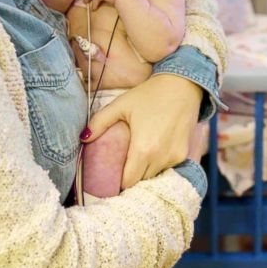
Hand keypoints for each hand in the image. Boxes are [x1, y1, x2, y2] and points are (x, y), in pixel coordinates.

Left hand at [87, 74, 202, 188]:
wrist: (182, 85)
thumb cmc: (149, 95)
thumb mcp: (121, 105)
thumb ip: (100, 122)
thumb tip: (83, 138)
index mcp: (143, 149)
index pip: (128, 181)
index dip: (118, 181)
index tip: (112, 176)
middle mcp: (160, 158)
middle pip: (141, 180)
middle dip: (132, 176)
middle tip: (123, 165)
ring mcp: (174, 157)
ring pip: (155, 175)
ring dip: (146, 170)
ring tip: (139, 157)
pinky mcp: (184, 154)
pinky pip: (168, 167)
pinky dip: (159, 163)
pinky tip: (155, 150)